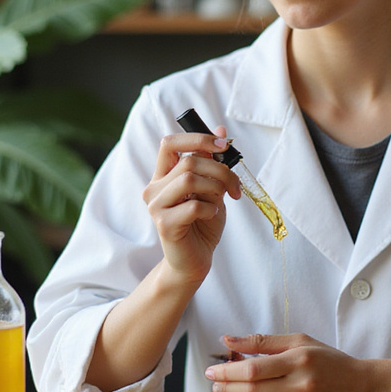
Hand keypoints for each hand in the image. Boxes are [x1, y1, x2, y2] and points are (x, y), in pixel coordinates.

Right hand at [143, 129, 241, 283]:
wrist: (195, 260)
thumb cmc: (202, 223)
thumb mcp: (211, 189)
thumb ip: (211, 163)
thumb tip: (221, 131)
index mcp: (163, 175)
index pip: (170, 143)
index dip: (197, 138)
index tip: (224, 145)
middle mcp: (154, 188)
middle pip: (189, 162)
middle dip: (220, 171)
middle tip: (236, 187)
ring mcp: (156, 206)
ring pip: (189, 179)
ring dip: (215, 188)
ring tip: (221, 202)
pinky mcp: (163, 224)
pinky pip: (193, 206)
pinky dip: (210, 209)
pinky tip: (210, 216)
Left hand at [204, 333, 382, 391]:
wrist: (362, 388)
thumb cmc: (328, 361)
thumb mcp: (300, 342)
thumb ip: (263, 341)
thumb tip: (228, 340)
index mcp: (298, 360)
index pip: (253, 369)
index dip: (227, 371)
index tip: (211, 369)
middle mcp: (300, 384)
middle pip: (251, 389)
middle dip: (226, 385)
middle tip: (213, 381)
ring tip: (233, 391)